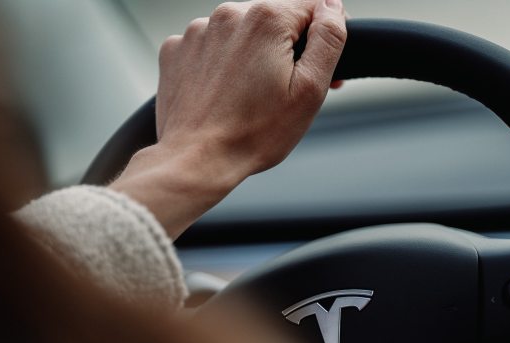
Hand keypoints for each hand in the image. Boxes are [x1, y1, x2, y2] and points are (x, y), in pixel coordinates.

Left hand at [110, 0, 347, 238]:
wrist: (197, 160)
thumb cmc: (253, 134)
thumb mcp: (310, 90)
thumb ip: (328, 39)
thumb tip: (333, 8)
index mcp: (267, 19)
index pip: (312, 8)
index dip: (321, 39)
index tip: (315, 71)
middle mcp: (229, 14)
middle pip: (274, 20)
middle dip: (285, 50)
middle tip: (284, 93)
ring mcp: (198, 30)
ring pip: (241, 33)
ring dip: (252, 56)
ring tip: (249, 98)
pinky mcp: (177, 49)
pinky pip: (210, 47)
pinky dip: (221, 65)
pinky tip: (224, 94)